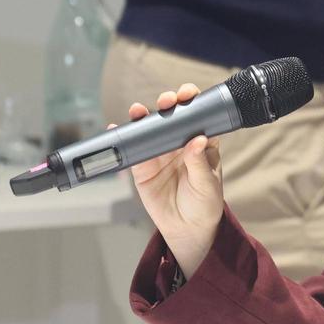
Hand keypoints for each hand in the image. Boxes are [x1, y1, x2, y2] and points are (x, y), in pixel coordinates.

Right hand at [111, 84, 222, 277]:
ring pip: (150, 128)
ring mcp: (160, 152)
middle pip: (172, 116)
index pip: (198, 115)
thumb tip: (197, 141)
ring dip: (143, 116)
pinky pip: (132, 148)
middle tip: (166, 102)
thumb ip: (200, 164)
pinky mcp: (143, 166)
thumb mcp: (207, 185)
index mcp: (202, 143)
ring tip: (138, 111)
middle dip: (168, 103)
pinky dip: (123, 137)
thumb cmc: (204, 204)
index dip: (193, 101)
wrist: (187, 228)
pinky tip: (117, 128)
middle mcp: (180, 143)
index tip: (187, 94)